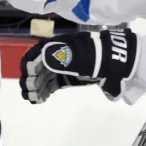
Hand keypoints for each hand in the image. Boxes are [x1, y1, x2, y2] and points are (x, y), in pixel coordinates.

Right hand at [19, 27, 136, 103]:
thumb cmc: (98, 58)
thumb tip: (43, 59)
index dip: (30, 65)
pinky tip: (40, 99)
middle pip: (39, 66)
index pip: (38, 53)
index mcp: (58, 46)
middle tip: (29, 93)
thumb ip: (62, 58)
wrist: (116, 62)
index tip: (28, 78)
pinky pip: (52, 83)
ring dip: (36, 87)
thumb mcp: (81, 57)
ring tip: (34, 99)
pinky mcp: (68, 78)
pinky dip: (45, 91)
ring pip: (43, 76)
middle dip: (31, 79)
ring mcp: (62, 67)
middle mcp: (57, 55)